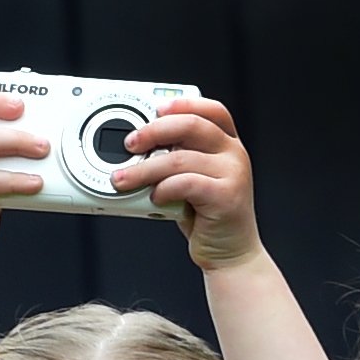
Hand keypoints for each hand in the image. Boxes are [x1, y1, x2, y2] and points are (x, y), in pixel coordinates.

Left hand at [108, 97, 260, 270]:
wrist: (232, 255)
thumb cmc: (209, 218)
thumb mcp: (194, 179)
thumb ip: (178, 158)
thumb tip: (139, 148)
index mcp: (228, 145)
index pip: (210, 110)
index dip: (182, 104)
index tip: (155, 109)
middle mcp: (234, 154)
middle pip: (192, 125)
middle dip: (154, 131)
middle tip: (130, 144)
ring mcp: (234, 175)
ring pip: (180, 158)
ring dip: (145, 168)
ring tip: (124, 179)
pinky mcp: (226, 197)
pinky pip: (185, 184)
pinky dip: (163, 189)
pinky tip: (155, 198)